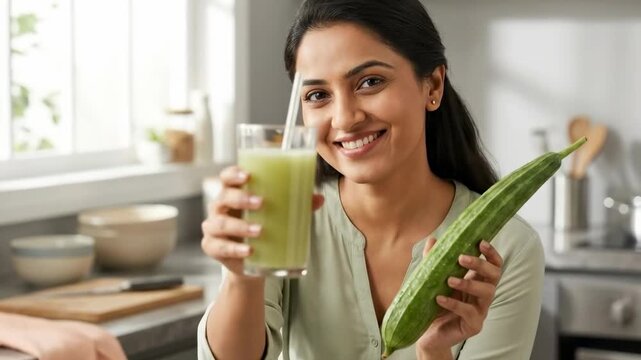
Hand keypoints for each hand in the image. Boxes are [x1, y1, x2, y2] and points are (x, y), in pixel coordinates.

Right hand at [200, 166, 324, 277]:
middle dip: (241, 198)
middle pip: (223, 197)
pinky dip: (234, 249)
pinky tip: (248, 251)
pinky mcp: (212, 247)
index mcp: (234, 193)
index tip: (248, 176)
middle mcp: (220, 207)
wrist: (252, 261)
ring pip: (221, 223)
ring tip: (260, 230)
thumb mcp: (278, 214)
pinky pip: (220, 247)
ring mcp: (213, 228)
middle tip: (261, 202)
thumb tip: (319, 198)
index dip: (234, 174)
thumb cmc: (263, 226)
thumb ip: (297, 204)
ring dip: (240, 226)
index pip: (227, 177)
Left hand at [415, 238, 502, 358]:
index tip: (480, 242)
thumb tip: (433, 239)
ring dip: (469, 283)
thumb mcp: (432, 280)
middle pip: (494, 276)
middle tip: (461, 258)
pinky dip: (454, 304)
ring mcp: (480, 311)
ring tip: (449, 280)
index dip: (491, 253)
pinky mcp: (473, 326)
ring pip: (487, 293)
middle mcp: (482, 295)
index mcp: (477, 281)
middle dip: (480, 264)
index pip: (493, 265)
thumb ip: (433, 260)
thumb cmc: (433, 304)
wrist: (427, 333)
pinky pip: (469, 313)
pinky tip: (440, 299)